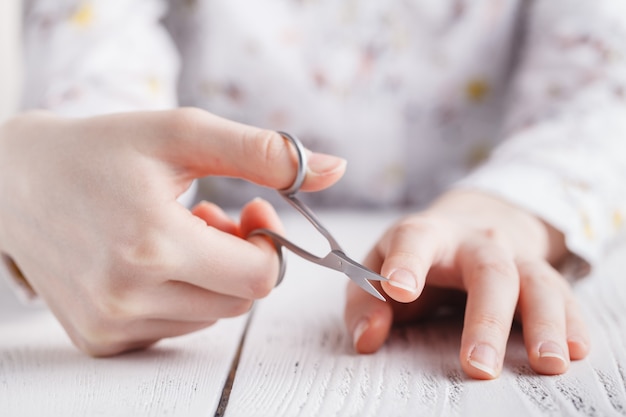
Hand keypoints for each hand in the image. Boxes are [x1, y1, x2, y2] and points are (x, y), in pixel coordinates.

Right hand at [0, 109, 345, 355]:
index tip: (252, 212)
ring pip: (210, 318)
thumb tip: (337, 169)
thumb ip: (264, 151)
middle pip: (240, 302)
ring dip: (211, 277)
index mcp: (152, 243)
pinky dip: (180, 296)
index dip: (268, 245)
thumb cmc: (102, 151)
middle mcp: (127, 295)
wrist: (16, 183)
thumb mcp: (182, 133)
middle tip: (214, 217)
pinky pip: (175, 328)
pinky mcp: (99, 340)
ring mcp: (110, 324)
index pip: (258, 278)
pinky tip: (152, 260)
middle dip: (242, 259)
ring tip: (176, 232)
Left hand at [344, 190, 589, 378]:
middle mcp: (474, 242)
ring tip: (547, 362)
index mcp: (426, 235)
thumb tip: (367, 338)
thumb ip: (365, 302)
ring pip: (536, 282)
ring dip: (544, 323)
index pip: (415, 240)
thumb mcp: (378, 270)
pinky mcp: (540, 276)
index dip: (406, 262)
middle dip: (485, 319)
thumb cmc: (415, 259)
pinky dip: (572, 322)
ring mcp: (513, 257)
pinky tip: (575, 350)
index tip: (398, 289)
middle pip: (488, 271)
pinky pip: (563, 295)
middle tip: (478, 365)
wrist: (466, 228)